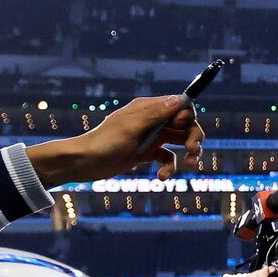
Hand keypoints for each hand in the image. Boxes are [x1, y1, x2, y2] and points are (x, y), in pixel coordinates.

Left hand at [30, 96, 203, 184]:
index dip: (187, 117)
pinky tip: (161, 177)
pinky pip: (166, 158)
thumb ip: (157, 113)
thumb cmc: (105, 141)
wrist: (84, 163)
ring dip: (188, 153)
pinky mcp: (146, 154)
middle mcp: (152, 120)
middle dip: (193, 137)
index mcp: (148, 108)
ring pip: (179, 141)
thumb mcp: (132, 126)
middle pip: (185, 124)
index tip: (182, 129)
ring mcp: (150, 137)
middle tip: (192, 151)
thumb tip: (181, 99)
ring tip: (189, 165)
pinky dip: (168, 167)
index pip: (180, 106)